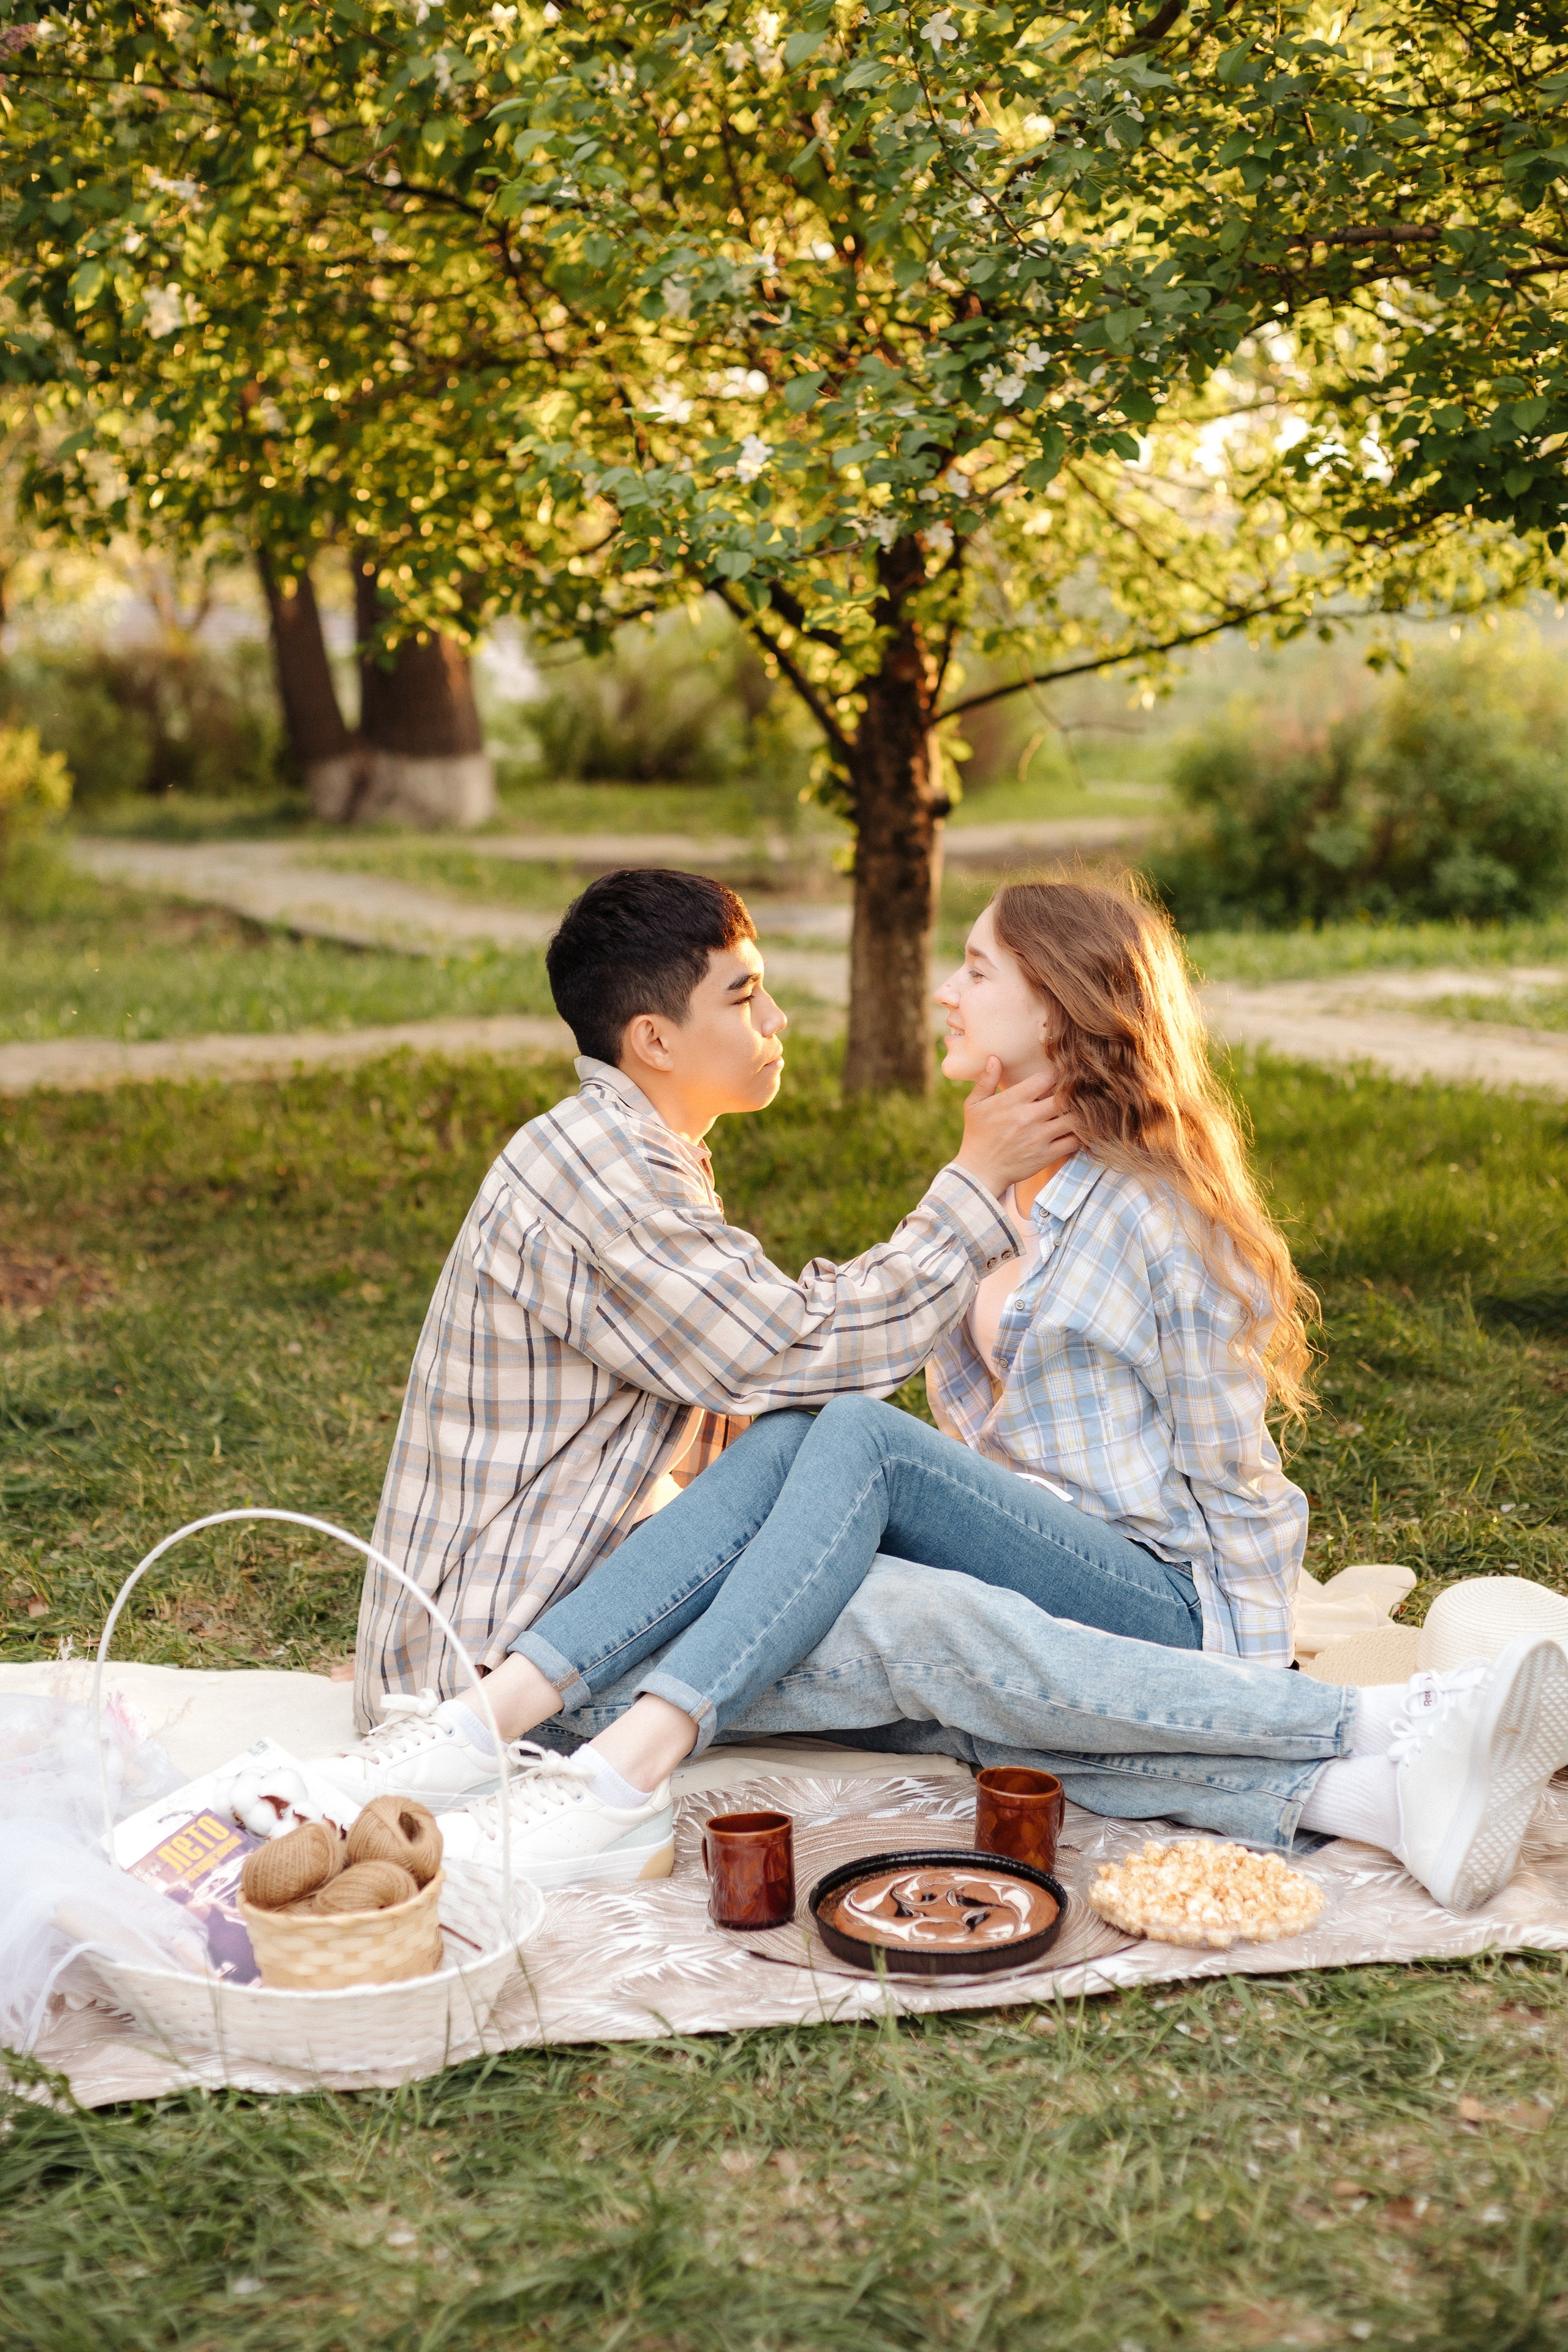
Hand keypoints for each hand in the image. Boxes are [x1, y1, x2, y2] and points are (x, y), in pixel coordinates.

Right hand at [954, 1060, 1081, 1197]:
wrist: (979, 1171)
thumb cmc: (977, 1136)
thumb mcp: (974, 1105)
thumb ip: (986, 1081)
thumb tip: (994, 1058)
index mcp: (1012, 1101)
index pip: (1045, 1079)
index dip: (1055, 1075)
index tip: (1058, 1077)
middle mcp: (1028, 1117)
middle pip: (1065, 1097)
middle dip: (1073, 1092)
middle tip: (1077, 1091)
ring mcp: (1039, 1137)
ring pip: (1074, 1118)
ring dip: (1079, 1113)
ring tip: (1079, 1109)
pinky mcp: (1047, 1155)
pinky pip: (1074, 1141)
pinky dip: (1080, 1135)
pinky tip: (1077, 1130)